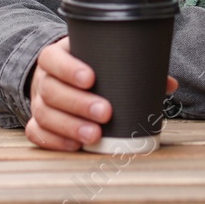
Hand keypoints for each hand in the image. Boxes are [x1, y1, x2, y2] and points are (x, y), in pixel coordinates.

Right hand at [25, 36, 179, 150]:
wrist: (58, 78)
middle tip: (105, 112)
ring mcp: (38, 103)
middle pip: (51, 90)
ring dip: (70, 127)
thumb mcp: (100, 59)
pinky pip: (36, 133)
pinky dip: (55, 141)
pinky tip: (75, 146)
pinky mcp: (37, 124)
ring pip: (44, 115)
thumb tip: (168, 84)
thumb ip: (131, 68)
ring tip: (95, 135)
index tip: (91, 78)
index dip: (69, 68)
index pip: (54, 59)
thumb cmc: (86, 69)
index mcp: (56, 57)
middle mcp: (43, 79)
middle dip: (78, 103)